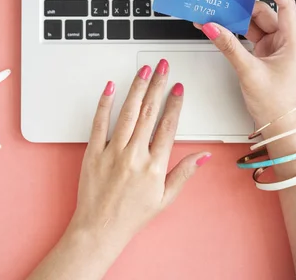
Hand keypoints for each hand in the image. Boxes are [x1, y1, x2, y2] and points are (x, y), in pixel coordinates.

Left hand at [69, 61, 210, 248]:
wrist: (100, 228)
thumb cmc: (131, 215)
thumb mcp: (165, 198)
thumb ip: (183, 173)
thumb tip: (202, 156)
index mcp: (154, 166)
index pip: (168, 126)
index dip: (175, 103)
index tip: (179, 87)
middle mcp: (134, 155)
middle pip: (149, 112)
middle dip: (158, 85)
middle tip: (163, 67)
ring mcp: (112, 152)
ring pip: (127, 113)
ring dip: (137, 88)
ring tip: (144, 70)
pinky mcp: (93, 152)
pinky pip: (99, 123)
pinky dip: (105, 104)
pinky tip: (111, 87)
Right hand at [195, 0, 295, 127]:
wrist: (277, 124)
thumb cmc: (274, 102)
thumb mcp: (248, 71)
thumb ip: (228, 46)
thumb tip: (212, 26)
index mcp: (292, 41)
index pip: (284, 3)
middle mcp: (284, 41)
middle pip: (262, 12)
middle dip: (241, 5)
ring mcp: (273, 48)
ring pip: (252, 24)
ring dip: (234, 19)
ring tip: (214, 13)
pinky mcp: (262, 55)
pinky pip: (247, 36)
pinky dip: (233, 32)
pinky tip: (218, 28)